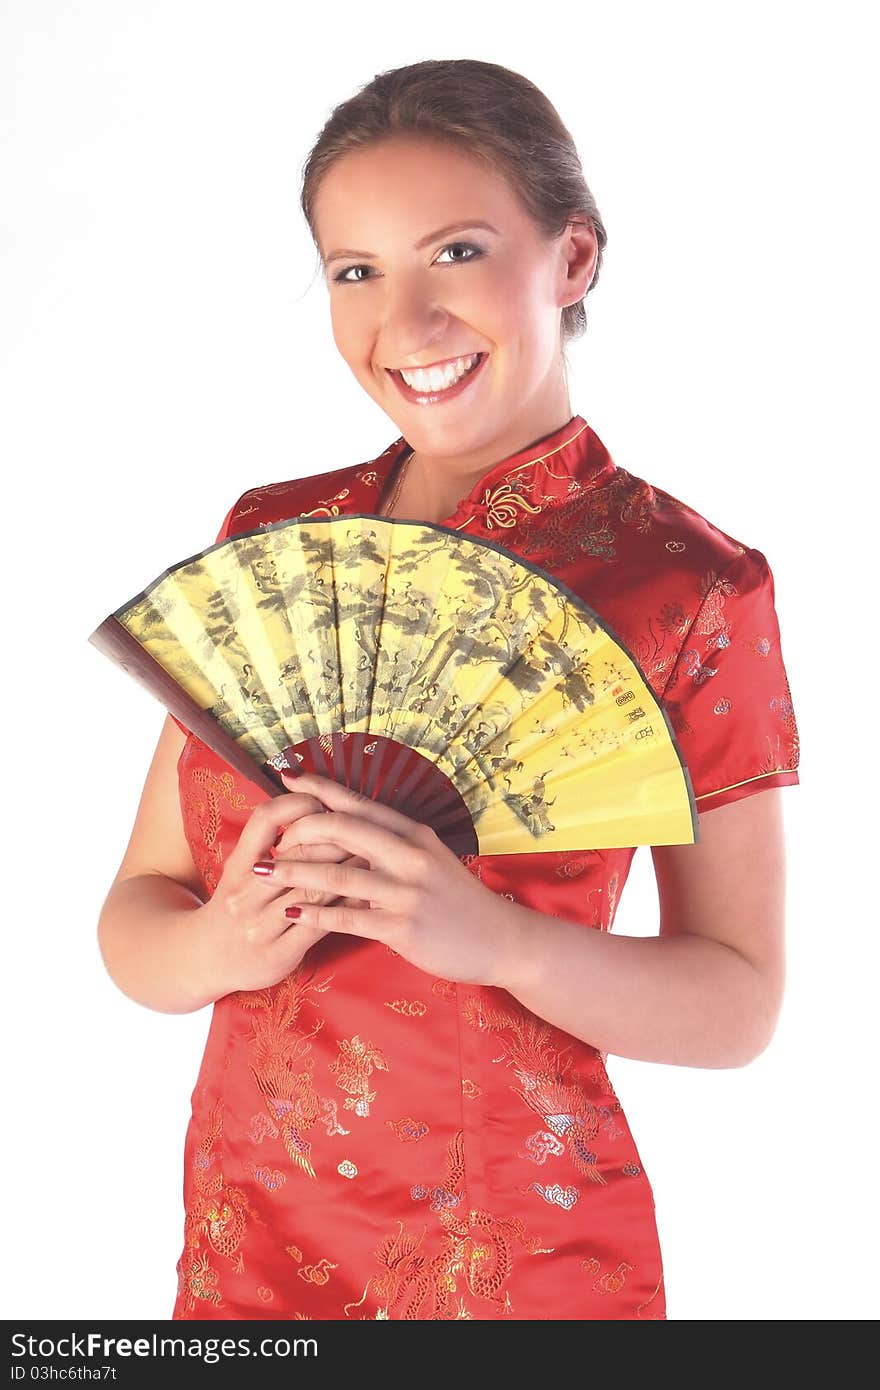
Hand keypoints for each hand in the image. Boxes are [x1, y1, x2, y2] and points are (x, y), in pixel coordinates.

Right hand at [197, 786, 368, 995]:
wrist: (208, 959)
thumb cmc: (238, 904)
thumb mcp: (241, 868)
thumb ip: (269, 840)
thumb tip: (310, 799)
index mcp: (237, 865)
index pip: (264, 820)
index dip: (297, 805)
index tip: (323, 801)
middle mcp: (244, 894)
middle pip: (297, 855)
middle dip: (336, 837)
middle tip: (366, 827)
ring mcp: (260, 926)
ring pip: (312, 891)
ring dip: (348, 871)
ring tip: (374, 857)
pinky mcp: (278, 954)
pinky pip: (319, 926)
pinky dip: (345, 909)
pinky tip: (365, 896)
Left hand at [248, 770, 516, 986]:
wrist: (500, 940)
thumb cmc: (460, 901)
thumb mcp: (432, 860)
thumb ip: (394, 846)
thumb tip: (352, 833)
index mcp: (413, 834)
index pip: (359, 803)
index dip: (320, 789)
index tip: (287, 777)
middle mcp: (409, 855)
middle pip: (343, 828)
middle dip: (299, 829)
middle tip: (268, 836)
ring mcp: (406, 891)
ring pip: (338, 874)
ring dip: (294, 872)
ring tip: (262, 872)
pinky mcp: (403, 926)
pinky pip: (349, 918)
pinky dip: (316, 914)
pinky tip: (292, 914)